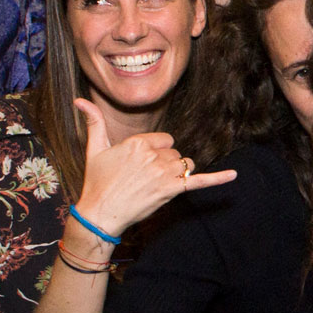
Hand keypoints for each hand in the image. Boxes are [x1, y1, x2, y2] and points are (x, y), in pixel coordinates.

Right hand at [71, 97, 235, 239]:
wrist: (100, 212)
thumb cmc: (97, 181)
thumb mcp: (94, 149)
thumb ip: (93, 122)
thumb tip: (78, 100)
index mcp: (138, 143)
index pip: (164, 140)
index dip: (156, 151)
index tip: (143, 163)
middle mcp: (153, 155)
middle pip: (175, 153)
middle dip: (165, 164)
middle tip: (145, 178)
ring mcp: (164, 174)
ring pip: (185, 165)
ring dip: (178, 173)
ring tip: (158, 184)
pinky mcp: (172, 191)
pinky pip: (200, 182)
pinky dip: (218, 179)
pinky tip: (234, 175)